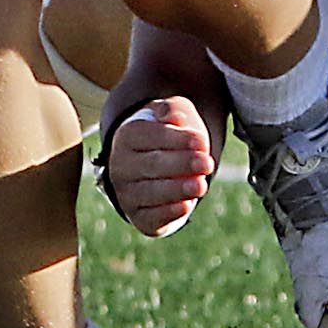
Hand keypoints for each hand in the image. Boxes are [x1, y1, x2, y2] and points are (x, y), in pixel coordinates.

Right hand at [103, 94, 220, 237]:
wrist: (158, 168)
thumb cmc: (168, 136)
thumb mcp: (171, 114)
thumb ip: (171, 110)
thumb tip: (174, 118)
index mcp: (126, 136)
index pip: (151, 136)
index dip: (176, 139)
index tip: (201, 141)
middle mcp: (120, 166)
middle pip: (153, 165)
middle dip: (182, 164)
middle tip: (207, 163)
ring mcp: (126, 194)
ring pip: (152, 192)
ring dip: (178, 189)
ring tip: (201, 185)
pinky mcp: (139, 217)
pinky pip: (152, 217)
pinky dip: (169, 212)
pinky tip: (186, 206)